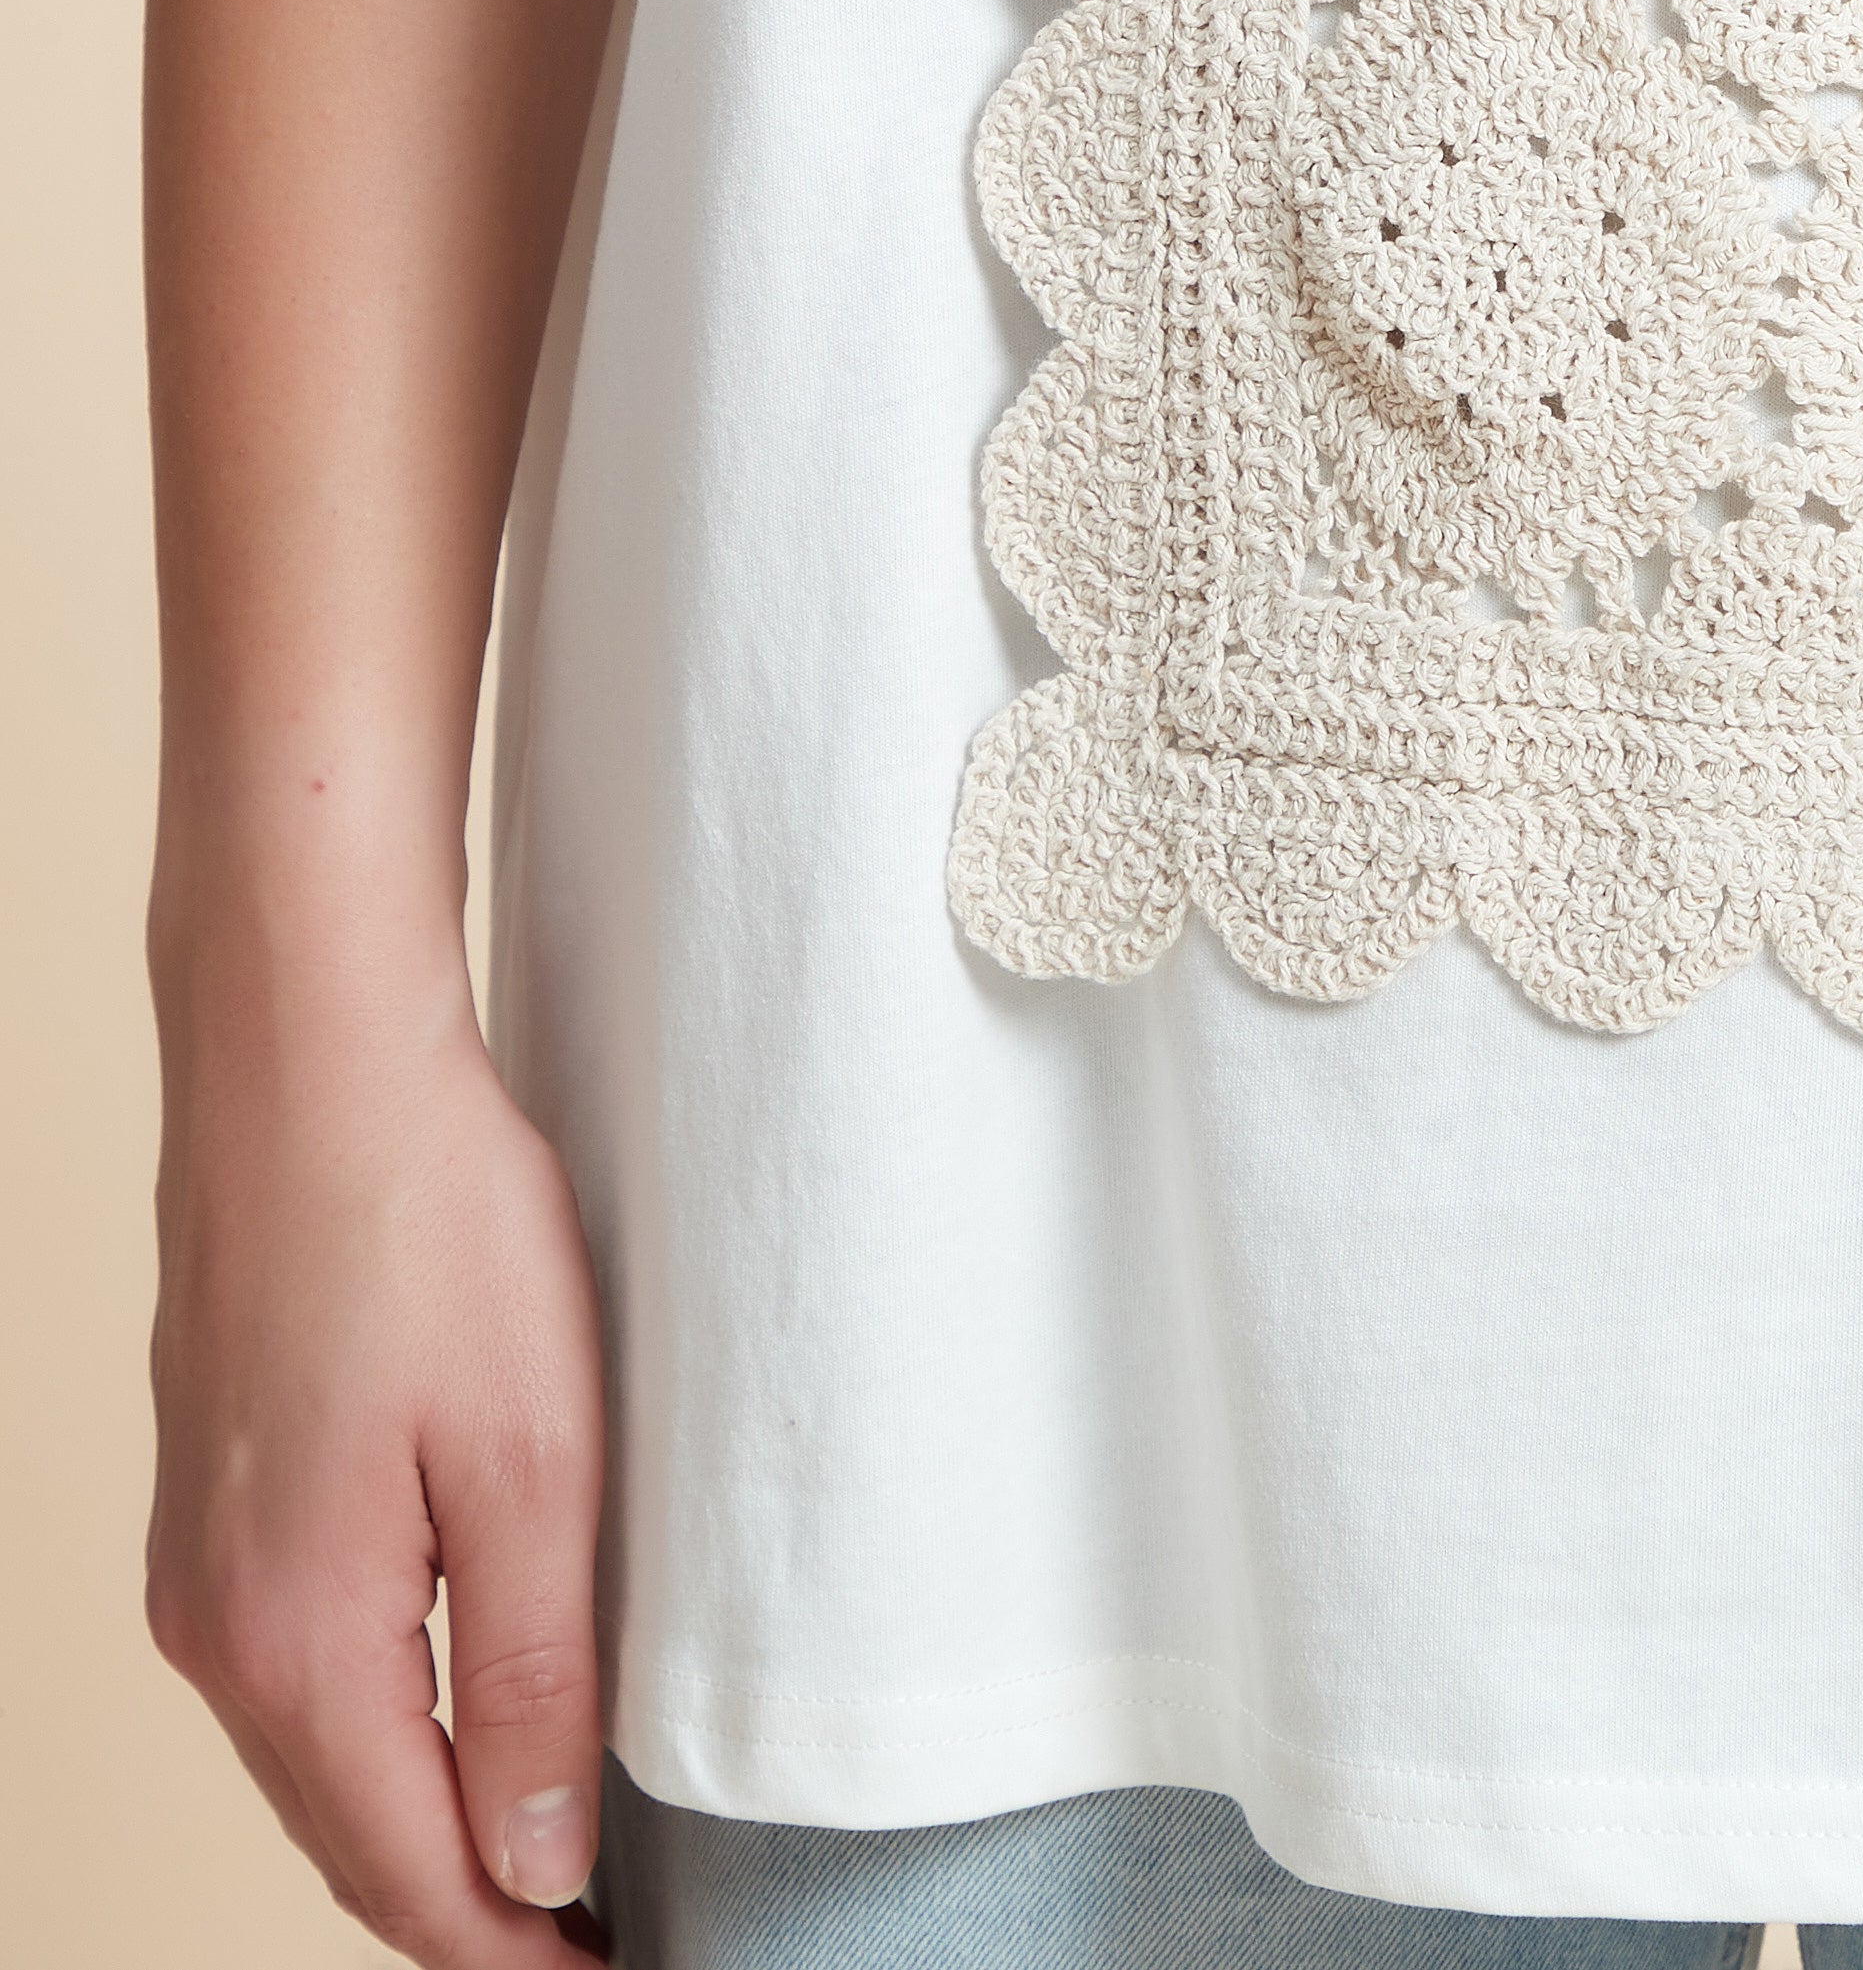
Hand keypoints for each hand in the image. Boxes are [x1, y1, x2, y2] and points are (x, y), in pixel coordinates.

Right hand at [146, 930, 607, 1959]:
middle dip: (467, 1907)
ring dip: (420, 1818)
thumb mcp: (535, 1460)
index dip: (516, 1953)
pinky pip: (297, 1668)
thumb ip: (537, 1674)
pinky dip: (376, 1723)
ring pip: (319, 1756)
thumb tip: (538, 1860)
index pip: (413, 1876)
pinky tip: (452, 1710)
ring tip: (541, 1852)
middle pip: (353, 1834)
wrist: (306, 1057)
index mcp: (300, 1645)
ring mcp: (201, 1564)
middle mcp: (221, 1631)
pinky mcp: (214, 1495)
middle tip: (587, 1942)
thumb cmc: (428, 1226)